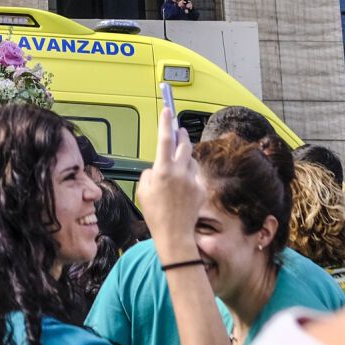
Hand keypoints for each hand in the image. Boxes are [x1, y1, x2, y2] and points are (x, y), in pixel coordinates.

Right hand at [134, 109, 204, 259]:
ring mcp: (193, 180)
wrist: (174, 234)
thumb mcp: (143, 190)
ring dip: (185, 159)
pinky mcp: (201, 189)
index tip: (167, 110)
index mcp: (163, 170)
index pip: (165, 139)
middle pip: (184, 144)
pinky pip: (195, 176)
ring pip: (191, 160)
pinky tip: (183, 189)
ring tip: (177, 169)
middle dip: (181, 135)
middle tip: (179, 131)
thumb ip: (150, 173)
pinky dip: (189, 177)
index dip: (165, 123)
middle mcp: (180, 172)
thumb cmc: (155, 214)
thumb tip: (157, 167)